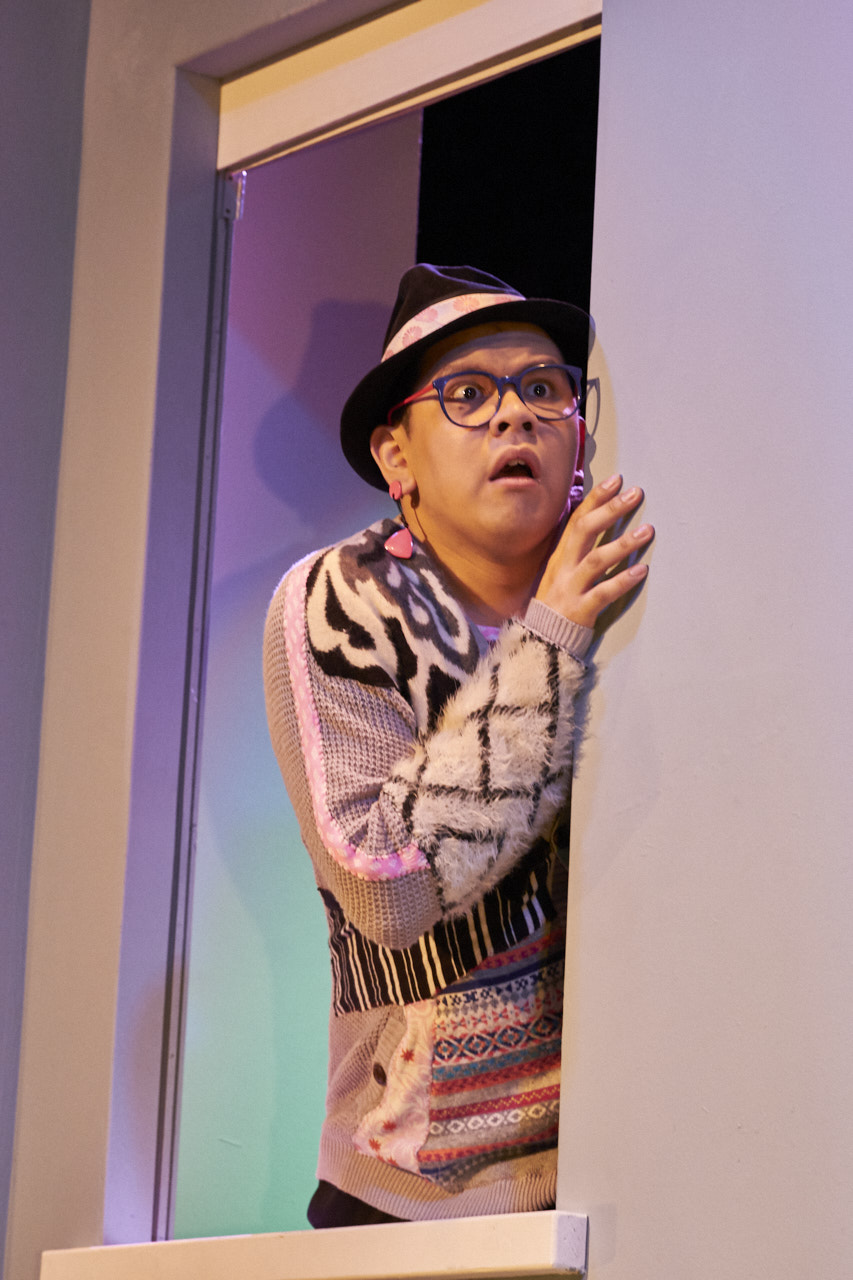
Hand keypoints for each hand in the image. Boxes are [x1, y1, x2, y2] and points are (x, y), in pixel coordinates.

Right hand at [535, 474, 653, 628]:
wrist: (541, 642)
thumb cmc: (558, 603)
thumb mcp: (561, 571)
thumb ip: (577, 549)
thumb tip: (599, 519)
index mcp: (560, 556)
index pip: (576, 519)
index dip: (595, 499)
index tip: (616, 480)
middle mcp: (563, 568)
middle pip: (584, 532)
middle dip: (610, 510)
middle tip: (636, 494)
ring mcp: (570, 589)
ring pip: (595, 561)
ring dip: (622, 544)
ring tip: (648, 531)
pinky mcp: (580, 610)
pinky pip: (603, 593)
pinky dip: (623, 580)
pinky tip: (642, 569)